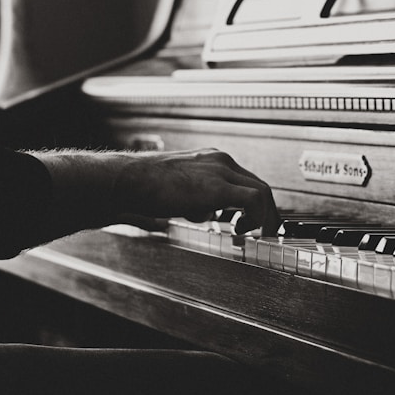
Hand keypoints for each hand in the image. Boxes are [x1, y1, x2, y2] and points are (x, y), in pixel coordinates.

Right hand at [112, 149, 280, 235]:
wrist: (128, 180)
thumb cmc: (144, 187)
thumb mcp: (178, 192)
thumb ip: (196, 201)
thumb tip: (203, 215)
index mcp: (210, 159)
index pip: (244, 179)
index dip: (253, 202)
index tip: (253, 219)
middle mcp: (219, 161)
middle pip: (258, 184)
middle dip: (266, 210)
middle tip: (266, 230)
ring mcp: (220, 171)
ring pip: (262, 191)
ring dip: (265, 216)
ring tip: (260, 235)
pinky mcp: (218, 187)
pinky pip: (254, 200)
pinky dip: (257, 217)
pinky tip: (242, 230)